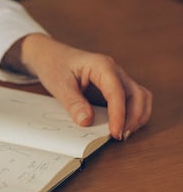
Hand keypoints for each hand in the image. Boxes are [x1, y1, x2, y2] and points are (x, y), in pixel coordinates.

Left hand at [3, 34, 151, 139]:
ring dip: (136, 117)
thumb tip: (86, 121)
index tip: (115, 132)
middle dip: (134, 117)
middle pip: (137, 94)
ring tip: (122, 134)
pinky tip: (120, 127)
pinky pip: (131, 102)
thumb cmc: (55, 65)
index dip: (119, 114)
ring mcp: (116, 79)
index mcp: (101, 65)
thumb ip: (73, 103)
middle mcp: (114, 71)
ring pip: (140, 98)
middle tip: (120, 136)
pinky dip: (131, 115)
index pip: (117, 91)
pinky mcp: (114, 89)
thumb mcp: (59, 84)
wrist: (51, 56)